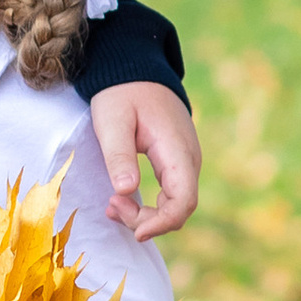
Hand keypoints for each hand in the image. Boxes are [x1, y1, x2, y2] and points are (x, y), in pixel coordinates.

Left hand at [86, 80, 200, 241]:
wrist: (135, 69)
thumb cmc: (121, 93)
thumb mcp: (112, 121)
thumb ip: (119, 155)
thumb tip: (127, 191)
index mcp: (177, 150)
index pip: (184, 200)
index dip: (163, 223)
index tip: (135, 232)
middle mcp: (189, 158)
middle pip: (180, 208)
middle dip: (147, 220)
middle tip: (111, 207)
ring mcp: (185, 160)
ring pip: (175, 203)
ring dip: (147, 213)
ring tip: (112, 204)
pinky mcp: (176, 161)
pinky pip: (170, 192)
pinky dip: (149, 203)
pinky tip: (122, 199)